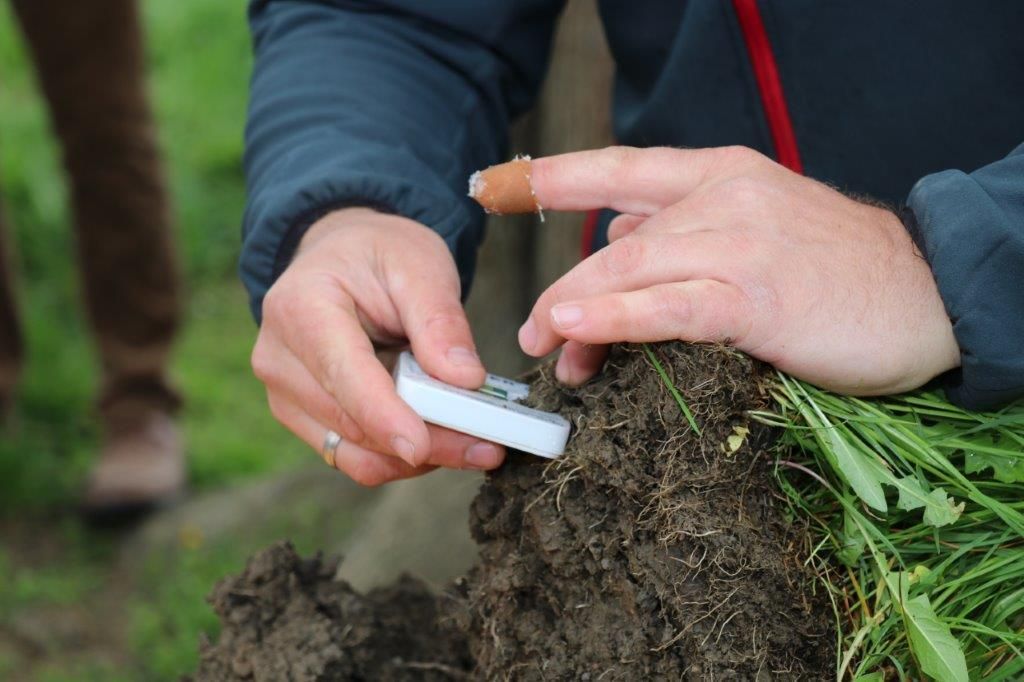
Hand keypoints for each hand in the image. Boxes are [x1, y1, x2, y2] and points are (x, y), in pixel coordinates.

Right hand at [252, 208, 504, 485]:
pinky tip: (440, 438)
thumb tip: (465, 379)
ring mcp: (286, 394)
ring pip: (355, 453)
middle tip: (490, 447)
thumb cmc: (378, 255)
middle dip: (425, 443)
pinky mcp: (302, 418)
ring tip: (475, 443)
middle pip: (353, 424)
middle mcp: (281, 358)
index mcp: (301, 307)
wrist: (342, 259)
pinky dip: (401, 457)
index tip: (422, 446)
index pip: (343, 375)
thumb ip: (441, 321)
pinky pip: (355, 457)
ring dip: (418, 459)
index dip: (383, 416)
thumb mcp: (420, 265)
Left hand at [518, 146, 959, 394]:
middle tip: (533, 334)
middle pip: (611, 244)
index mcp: (718, 175)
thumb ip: (685, 232)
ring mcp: (740, 244)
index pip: (616, 169)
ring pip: (629, 273)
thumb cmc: (836, 270)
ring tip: (543, 346)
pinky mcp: (757, 297)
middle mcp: (721, 198)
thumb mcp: (756, 228)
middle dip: (561, 292)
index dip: (549, 177)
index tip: (489, 185)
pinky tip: (576, 330)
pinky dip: (615, 319)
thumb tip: (617, 244)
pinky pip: (669, 308)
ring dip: (574, 313)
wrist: (928, 294)